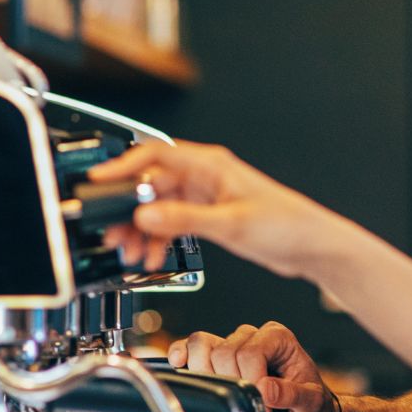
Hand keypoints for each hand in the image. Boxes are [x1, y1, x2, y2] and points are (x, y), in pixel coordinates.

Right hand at [87, 142, 339, 279]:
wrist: (311, 246)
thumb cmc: (286, 224)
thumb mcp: (230, 223)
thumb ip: (185, 220)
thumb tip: (146, 215)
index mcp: (210, 165)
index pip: (155, 154)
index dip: (124, 166)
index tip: (100, 181)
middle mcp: (205, 177)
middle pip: (152, 186)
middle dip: (129, 210)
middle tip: (112, 233)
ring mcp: (206, 197)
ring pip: (159, 208)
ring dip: (143, 230)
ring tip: (131, 252)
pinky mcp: (209, 216)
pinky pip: (172, 224)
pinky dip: (160, 239)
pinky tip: (153, 256)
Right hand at [172, 321, 337, 411]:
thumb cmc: (310, 410)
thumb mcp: (311, 405)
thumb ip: (291, 395)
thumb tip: (265, 389)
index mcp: (278, 339)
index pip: (251, 352)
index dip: (252, 379)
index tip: (264, 403)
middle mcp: (254, 337)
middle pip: (224, 352)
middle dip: (232, 383)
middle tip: (250, 403)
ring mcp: (233, 347)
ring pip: (203, 347)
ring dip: (208, 375)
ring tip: (228, 394)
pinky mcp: (216, 361)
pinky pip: (191, 349)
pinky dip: (182, 355)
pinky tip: (178, 364)